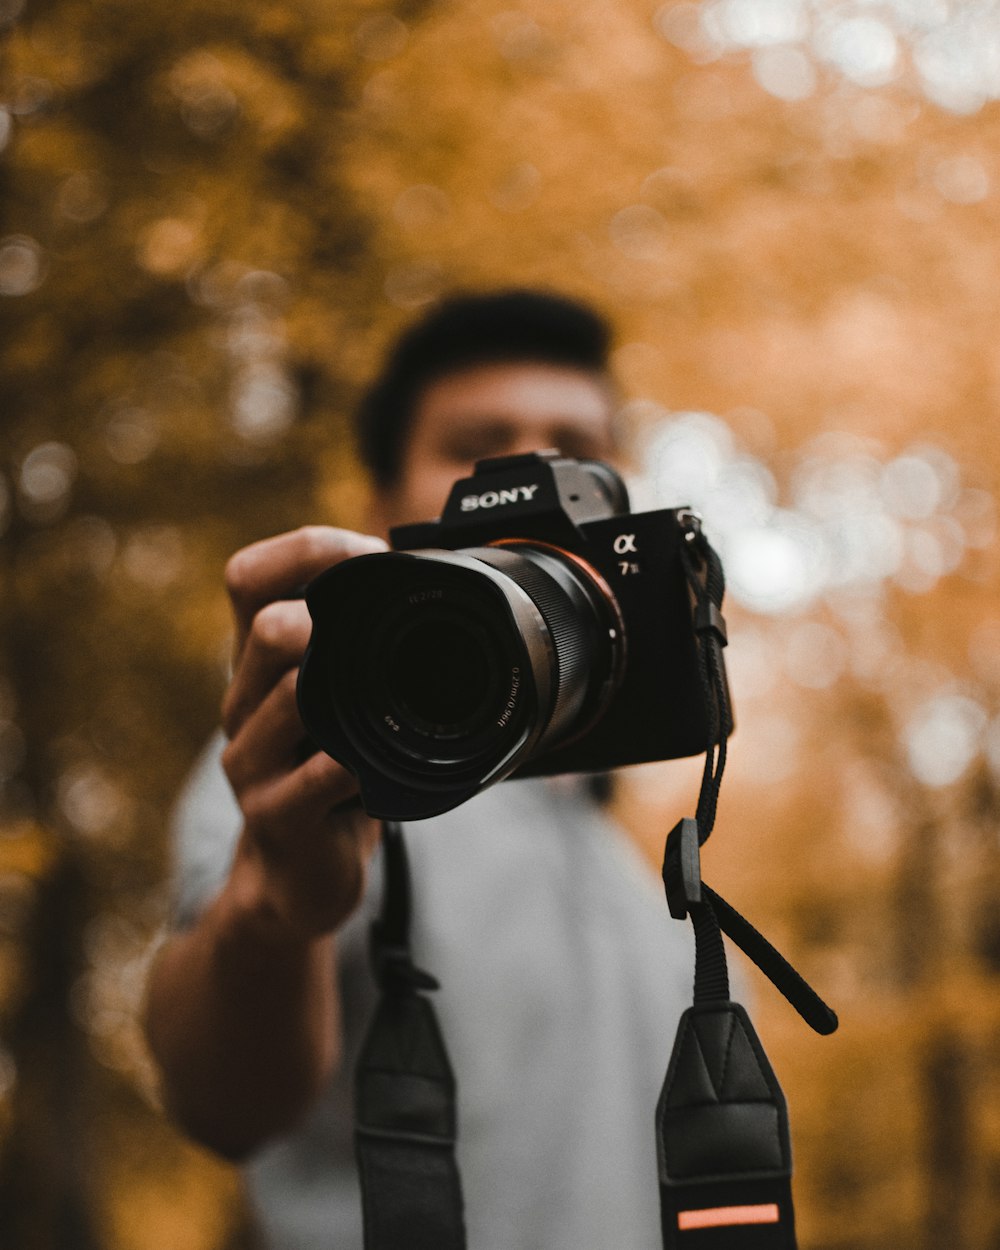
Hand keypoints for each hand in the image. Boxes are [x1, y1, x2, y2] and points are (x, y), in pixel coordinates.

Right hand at [220, 526, 387, 942]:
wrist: (297, 873)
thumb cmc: (329, 773)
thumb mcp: (335, 702)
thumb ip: (357, 648)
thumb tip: (432, 578)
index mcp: (257, 662)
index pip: (248, 577)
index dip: (306, 549)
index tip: (369, 551)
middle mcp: (243, 701)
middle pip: (266, 626)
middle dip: (323, 612)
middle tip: (374, 621)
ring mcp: (251, 759)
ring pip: (288, 696)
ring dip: (341, 686)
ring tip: (375, 694)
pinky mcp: (272, 814)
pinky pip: (313, 779)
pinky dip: (347, 767)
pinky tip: (367, 767)